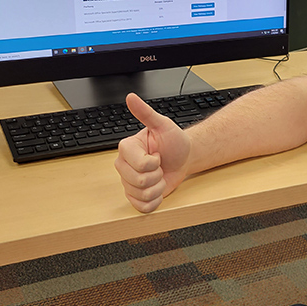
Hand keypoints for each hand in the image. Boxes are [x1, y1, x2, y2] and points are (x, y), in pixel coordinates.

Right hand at [114, 93, 191, 212]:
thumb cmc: (173, 141)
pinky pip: (142, 207)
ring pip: (141, 195)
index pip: (139, 165)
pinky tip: (157, 189)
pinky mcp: (135, 196)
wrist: (182, 157)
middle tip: (160, 165)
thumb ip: (146, 113)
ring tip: (160, 175)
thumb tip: (131, 97)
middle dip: (157, 175)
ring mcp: (128, 182)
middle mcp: (123, 166)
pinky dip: (155, 201)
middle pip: (139, 182)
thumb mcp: (163, 125)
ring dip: (158, 187)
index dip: (154, 163)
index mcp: (127, 148)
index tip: (158, 154)